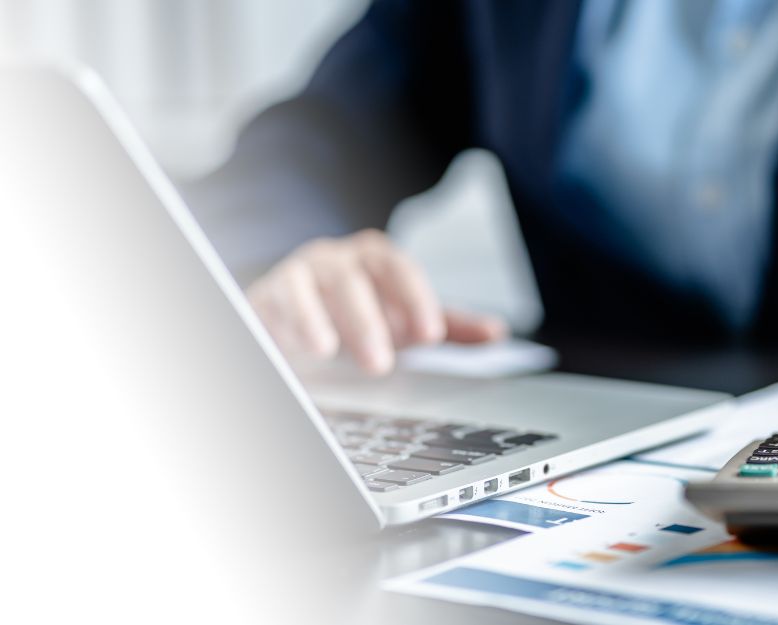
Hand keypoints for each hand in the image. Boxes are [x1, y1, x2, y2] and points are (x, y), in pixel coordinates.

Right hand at [247, 229, 506, 374]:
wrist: (301, 309)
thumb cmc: (363, 311)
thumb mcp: (406, 318)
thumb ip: (449, 324)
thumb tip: (496, 333)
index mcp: (377, 259)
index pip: (400, 269)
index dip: (416, 298)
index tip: (430, 334)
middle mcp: (338, 259)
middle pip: (353, 281)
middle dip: (367, 321)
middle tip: (380, 363)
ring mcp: (301, 272)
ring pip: (307, 286)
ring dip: (316, 319)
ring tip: (326, 351)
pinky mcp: (269, 293)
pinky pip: (274, 300)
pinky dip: (285, 321)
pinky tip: (296, 346)